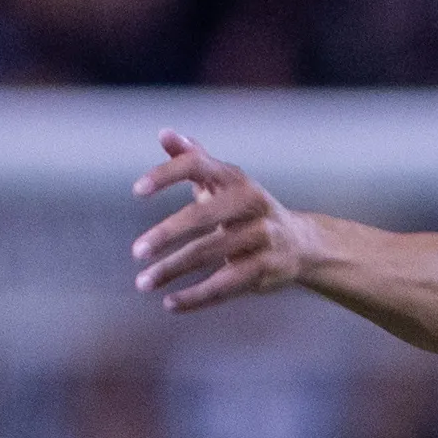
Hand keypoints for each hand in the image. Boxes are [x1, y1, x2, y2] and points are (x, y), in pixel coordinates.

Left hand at [130, 136, 318, 314]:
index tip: (137, 191)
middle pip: (204, 215)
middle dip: (167, 234)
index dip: (167, 175)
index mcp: (236, 179)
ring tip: (143, 283)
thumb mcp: (225, 183)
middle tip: (136, 251)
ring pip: (212, 253)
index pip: (198, 165)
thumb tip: (165, 133)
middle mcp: (252, 204)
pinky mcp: (266, 269)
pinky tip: (170, 304)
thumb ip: (194, 158)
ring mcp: (263, 237)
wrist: (301, 244)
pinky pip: (226, 285)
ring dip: (173, 269)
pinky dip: (197, 297)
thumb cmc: (248, 210)